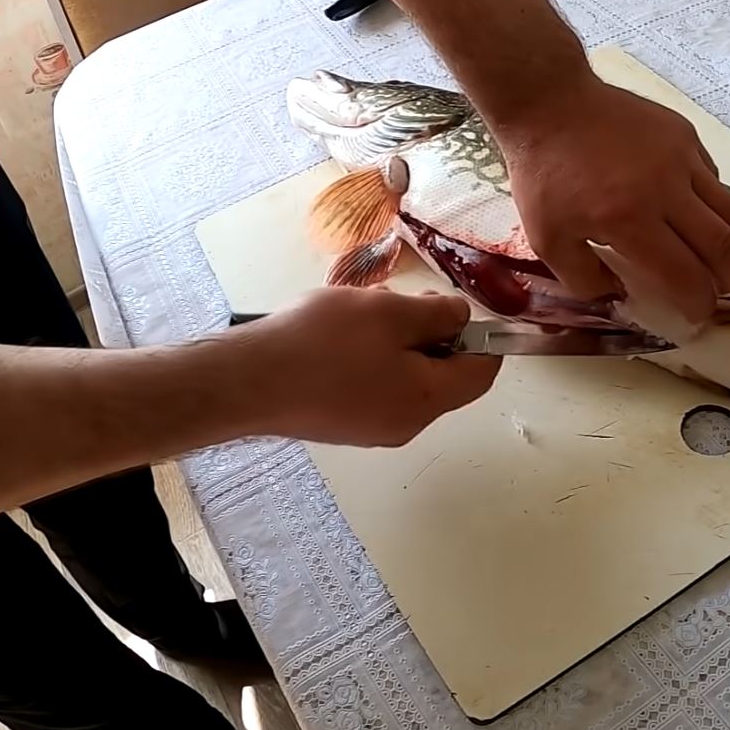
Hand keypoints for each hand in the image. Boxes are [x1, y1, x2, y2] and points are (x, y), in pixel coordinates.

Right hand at [232, 286, 500, 446]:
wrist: (246, 382)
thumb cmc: (323, 343)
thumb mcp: (390, 313)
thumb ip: (437, 314)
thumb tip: (462, 319)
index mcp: (427, 400)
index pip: (482, 375)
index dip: (484, 339)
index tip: (458, 307)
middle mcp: (406, 424)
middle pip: (443, 376)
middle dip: (430, 333)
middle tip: (399, 301)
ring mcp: (370, 428)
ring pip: (406, 377)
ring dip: (395, 340)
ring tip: (361, 312)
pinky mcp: (340, 424)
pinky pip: (375, 386)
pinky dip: (370, 357)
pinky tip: (336, 336)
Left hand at [496, 77, 729, 323]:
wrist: (550, 101)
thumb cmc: (544, 175)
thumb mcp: (547, 239)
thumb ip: (585, 278)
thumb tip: (621, 295)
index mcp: (630, 220)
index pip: (684, 274)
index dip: (700, 303)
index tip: (704, 318)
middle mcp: (665, 190)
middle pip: (723, 246)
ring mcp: (681, 158)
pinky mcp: (684, 135)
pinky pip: (712, 180)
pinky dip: (719, 208)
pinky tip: (714, 223)